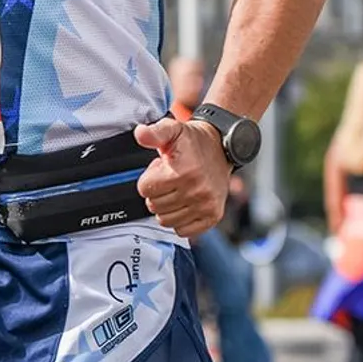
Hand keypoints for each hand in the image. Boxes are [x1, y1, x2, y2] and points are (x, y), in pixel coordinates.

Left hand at [134, 116, 231, 236]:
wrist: (221, 148)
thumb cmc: (193, 141)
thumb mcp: (172, 130)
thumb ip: (153, 133)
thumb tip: (140, 134)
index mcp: (183, 171)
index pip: (145, 189)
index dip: (149, 178)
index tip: (161, 169)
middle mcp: (197, 191)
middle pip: (153, 206)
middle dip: (156, 192)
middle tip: (169, 179)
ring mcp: (206, 206)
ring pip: (165, 221)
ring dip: (166, 207)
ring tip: (177, 190)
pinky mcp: (213, 216)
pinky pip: (183, 231)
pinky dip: (179, 220)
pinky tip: (184, 203)